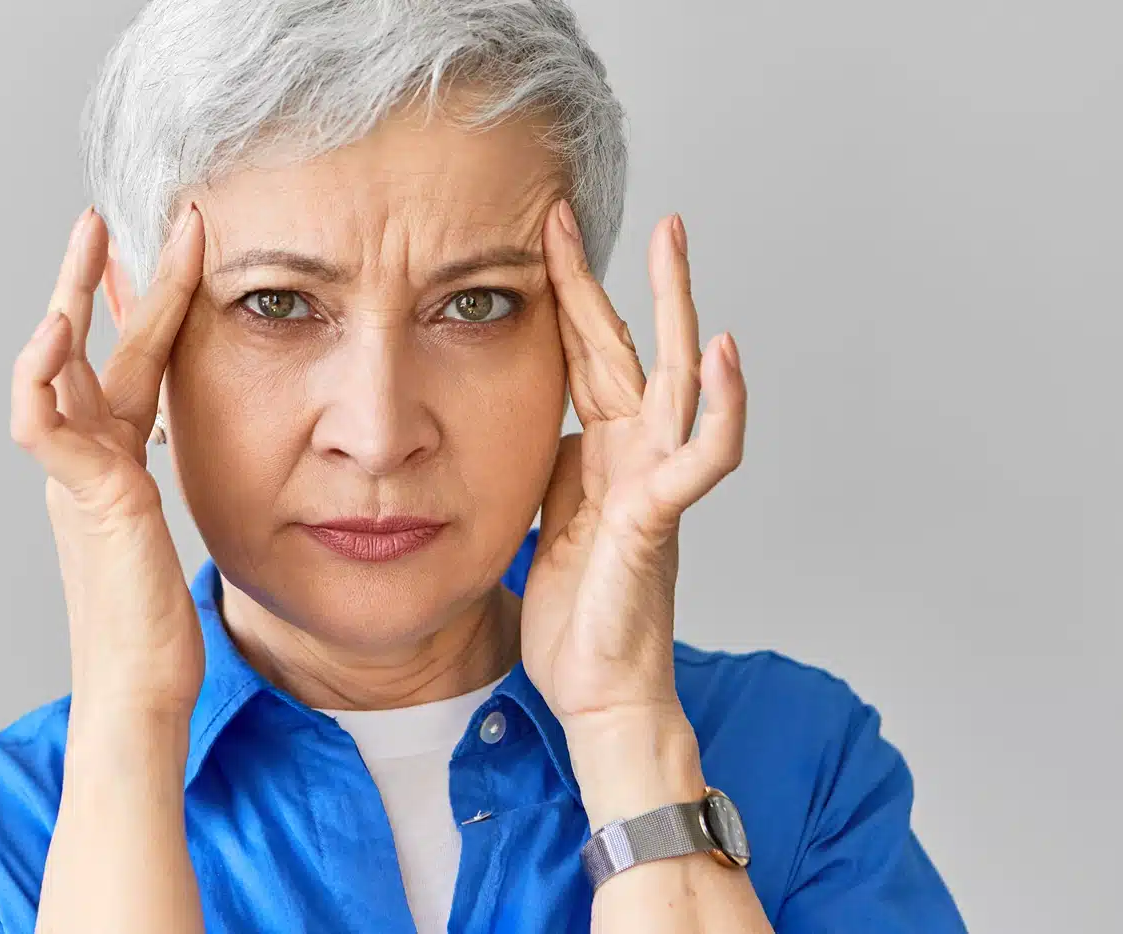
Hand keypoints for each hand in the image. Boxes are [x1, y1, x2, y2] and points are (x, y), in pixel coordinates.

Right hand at [10, 203, 205, 722]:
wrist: (142, 686)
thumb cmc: (159, 621)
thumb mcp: (166, 528)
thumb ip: (161, 481)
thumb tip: (179, 447)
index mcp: (115, 462)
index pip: (130, 365)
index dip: (144, 308)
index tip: (167, 253)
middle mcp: (89, 460)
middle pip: (87, 350)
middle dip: (95, 280)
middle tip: (103, 216)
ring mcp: (79, 477)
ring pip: (56, 371)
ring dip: (71, 300)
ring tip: (90, 238)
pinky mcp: (86, 499)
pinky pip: (42, 427)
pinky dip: (40, 379)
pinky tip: (55, 333)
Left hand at [520, 202, 746, 757]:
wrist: (598, 687)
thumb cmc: (576, 611)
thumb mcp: (546, 513)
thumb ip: (553, 459)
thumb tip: (539, 416)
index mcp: (600, 449)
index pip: (580, 353)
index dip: (562, 292)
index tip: (539, 232)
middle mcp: (634, 452)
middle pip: (624, 346)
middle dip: (607, 275)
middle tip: (583, 208)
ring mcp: (654, 479)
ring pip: (675, 379)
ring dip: (676, 310)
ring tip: (676, 245)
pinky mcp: (661, 517)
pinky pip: (702, 455)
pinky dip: (721, 405)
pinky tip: (725, 354)